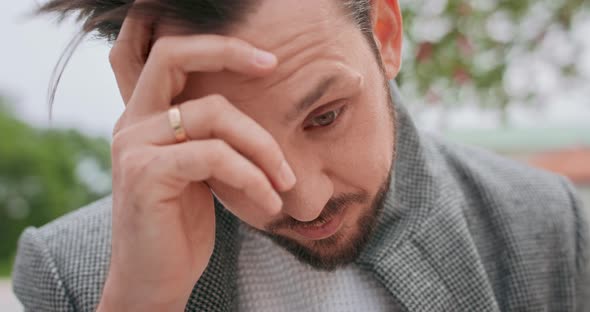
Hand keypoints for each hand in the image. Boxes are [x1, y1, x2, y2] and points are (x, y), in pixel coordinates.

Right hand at [97, 15, 295, 310]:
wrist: (154, 282)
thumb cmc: (181, 229)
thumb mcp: (200, 174)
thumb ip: (212, 139)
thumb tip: (258, 117)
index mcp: (144, 119)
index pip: (171, 57)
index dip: (215, 47)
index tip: (265, 61)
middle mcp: (132, 124)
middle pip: (175, 57)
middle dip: (228, 54)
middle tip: (273, 67)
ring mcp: (134, 146)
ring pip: (214, 115)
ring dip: (262, 147)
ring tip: (284, 182)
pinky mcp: (146, 173)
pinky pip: (215, 156)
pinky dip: (251, 177)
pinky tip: (269, 202)